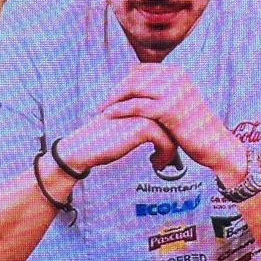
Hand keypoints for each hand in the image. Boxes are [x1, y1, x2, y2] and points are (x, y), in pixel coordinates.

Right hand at [57, 111, 176, 174]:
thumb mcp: (131, 124)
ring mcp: (144, 111)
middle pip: (176, 123)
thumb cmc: (106, 138)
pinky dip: (164, 156)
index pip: (171, 113)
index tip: (169, 148)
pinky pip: (167, 143)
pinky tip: (154, 163)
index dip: (174, 133)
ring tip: (161, 161)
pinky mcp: (143, 125)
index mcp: (141, 96)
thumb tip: (175, 131)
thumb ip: (149, 121)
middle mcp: (145, 100)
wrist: (84, 146)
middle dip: (175, 142)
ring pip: (174, 133)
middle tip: (166, 158)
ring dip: (170, 152)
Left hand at [99, 63, 243, 178]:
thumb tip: (146, 86)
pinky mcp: (169, 109)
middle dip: (116, 89)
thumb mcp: (183, 102)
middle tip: (104, 102)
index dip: (125, 81)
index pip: (142, 70)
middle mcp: (177, 78)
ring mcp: (173, 93)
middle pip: (135, 77)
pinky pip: (137, 106)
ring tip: (102, 109)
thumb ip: (167, 92)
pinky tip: (109, 115)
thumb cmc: (199, 129)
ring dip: (114, 99)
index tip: (114, 94)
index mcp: (179, 74)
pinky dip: (120, 110)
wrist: (217, 146)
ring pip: (133, 89)